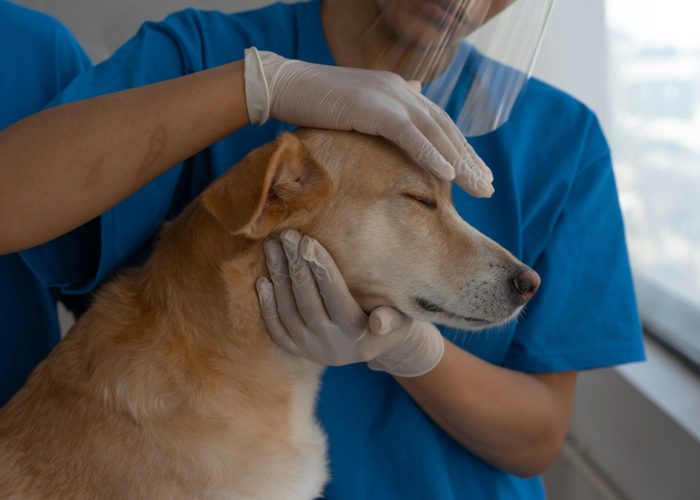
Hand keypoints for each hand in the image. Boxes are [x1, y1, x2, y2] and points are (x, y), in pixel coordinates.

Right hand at [244, 47, 492, 197]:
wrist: (284, 85)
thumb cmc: (315, 102)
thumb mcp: (358, 107)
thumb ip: (386, 111)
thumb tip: (413, 100)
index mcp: (400, 90)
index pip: (439, 123)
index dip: (460, 150)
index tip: (476, 174)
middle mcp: (402, 90)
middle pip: (445, 129)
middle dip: (469, 160)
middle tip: (488, 188)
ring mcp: (390, 97)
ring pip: (435, 133)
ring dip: (460, 163)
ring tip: (480, 188)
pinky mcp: (374, 108)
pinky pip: (411, 136)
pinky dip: (432, 155)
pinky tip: (450, 176)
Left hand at [255, 230, 444, 376]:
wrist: (377, 346)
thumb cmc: (393, 322)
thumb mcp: (402, 322)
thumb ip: (393, 319)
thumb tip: (380, 322)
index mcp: (359, 336)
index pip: (337, 298)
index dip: (321, 270)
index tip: (308, 241)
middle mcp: (332, 346)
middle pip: (308, 302)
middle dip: (296, 266)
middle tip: (286, 236)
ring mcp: (312, 350)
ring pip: (289, 312)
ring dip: (279, 278)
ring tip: (272, 247)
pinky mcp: (298, 352)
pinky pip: (277, 329)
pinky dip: (268, 306)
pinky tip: (263, 281)